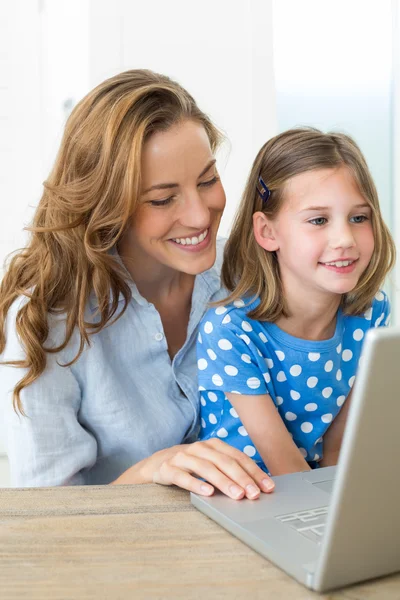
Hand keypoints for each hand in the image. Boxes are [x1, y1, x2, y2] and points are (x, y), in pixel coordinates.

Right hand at [112, 438, 274, 499]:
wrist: (155, 464)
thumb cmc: (189, 466)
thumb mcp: (210, 464)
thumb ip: (229, 471)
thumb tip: (256, 486)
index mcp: (213, 445)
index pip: (238, 457)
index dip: (254, 471)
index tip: (268, 486)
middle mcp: (199, 448)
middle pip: (224, 462)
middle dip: (242, 478)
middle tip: (255, 494)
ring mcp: (183, 457)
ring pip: (207, 468)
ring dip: (224, 482)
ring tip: (237, 495)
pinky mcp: (167, 468)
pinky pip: (183, 477)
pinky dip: (196, 484)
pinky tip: (208, 493)